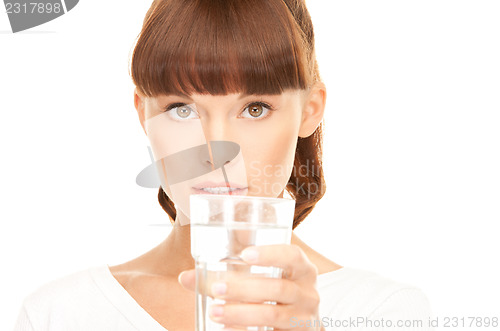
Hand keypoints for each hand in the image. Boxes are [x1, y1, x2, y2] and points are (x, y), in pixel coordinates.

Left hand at [178, 244, 324, 329]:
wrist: (298, 326)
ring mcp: (306, 318)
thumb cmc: (276, 295)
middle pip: (279, 288)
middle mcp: (309, 293)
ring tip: (215, 312)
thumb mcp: (262, 280)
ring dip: (241, 313)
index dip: (271, 254)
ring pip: (274, 314)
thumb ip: (228, 277)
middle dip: (245, 288)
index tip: (245, 254)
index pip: (292, 256)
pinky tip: (228, 330)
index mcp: (302, 270)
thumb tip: (186, 277)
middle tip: (217, 289)